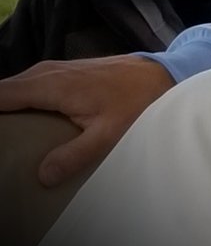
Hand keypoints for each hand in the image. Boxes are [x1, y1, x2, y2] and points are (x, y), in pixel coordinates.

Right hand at [0, 55, 174, 186]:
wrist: (161, 73)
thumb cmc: (137, 101)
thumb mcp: (109, 134)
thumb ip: (75, 155)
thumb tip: (43, 176)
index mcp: (50, 85)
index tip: (2, 140)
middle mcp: (45, 72)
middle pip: (2, 92)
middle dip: (0, 117)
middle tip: (6, 145)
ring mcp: (53, 69)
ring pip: (14, 88)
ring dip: (8, 109)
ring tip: (11, 138)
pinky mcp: (62, 72)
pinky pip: (29, 86)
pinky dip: (21, 102)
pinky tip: (24, 124)